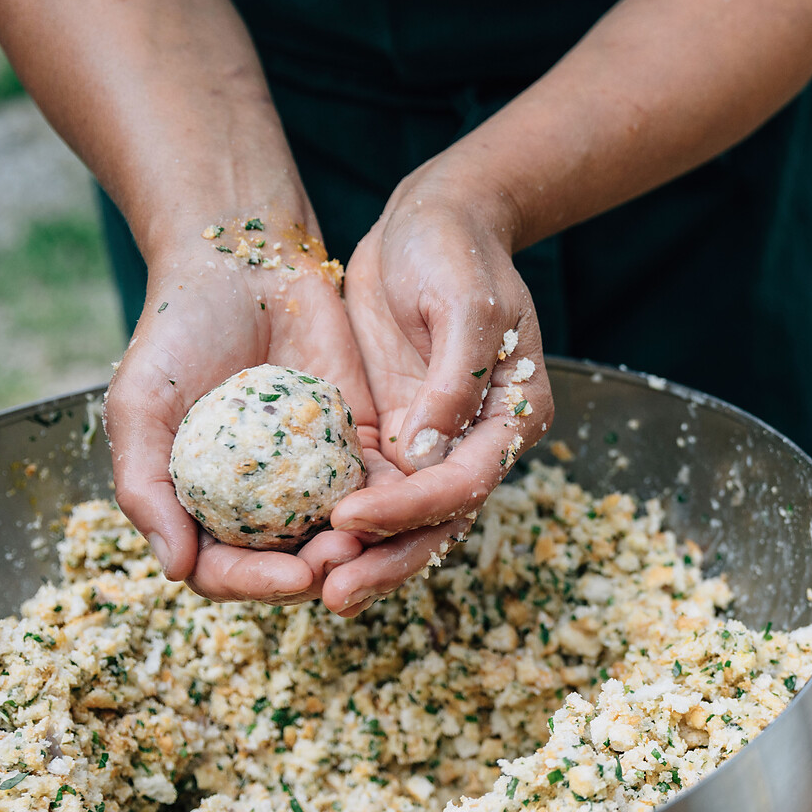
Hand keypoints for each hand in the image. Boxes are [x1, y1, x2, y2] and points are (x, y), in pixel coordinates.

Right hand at [103, 225, 405, 604]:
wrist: (243, 265)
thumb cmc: (177, 332)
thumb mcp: (141, 403)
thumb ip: (145, 485)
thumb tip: (175, 570)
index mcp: (198, 503)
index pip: (224, 568)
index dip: (256, 583)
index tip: (291, 577)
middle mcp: (256, 501)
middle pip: (288, 564)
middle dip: (317, 573)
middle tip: (342, 558)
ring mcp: (309, 477)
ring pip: (340, 537)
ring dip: (360, 550)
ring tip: (372, 540)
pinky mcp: (358, 445)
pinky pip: (380, 489)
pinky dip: (392, 506)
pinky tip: (406, 505)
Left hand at [324, 175, 553, 614]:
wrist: (434, 219)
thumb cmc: (457, 250)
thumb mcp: (465, 304)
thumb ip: (452, 379)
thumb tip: (425, 453)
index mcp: (512, 416)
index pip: (463, 482)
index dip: (410, 508)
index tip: (349, 516)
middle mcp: (478, 442)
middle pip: (437, 520)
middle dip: (387, 560)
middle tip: (333, 593)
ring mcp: (435, 442)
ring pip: (404, 519)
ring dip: (363, 556)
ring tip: (314, 588)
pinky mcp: (394, 431)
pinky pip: (371, 489)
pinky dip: (342, 521)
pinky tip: (300, 546)